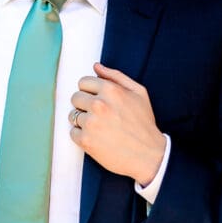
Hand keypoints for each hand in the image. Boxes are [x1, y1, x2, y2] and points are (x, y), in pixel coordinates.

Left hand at [70, 63, 165, 185]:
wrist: (149, 155)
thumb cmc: (144, 123)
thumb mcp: (139, 93)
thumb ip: (116, 77)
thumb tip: (96, 66)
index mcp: (110, 90)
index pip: (83, 82)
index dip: (90, 91)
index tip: (99, 101)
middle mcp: (98, 104)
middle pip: (75, 97)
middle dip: (85, 105)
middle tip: (100, 116)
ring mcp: (91, 123)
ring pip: (73, 115)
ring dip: (83, 121)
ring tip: (101, 128)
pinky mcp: (86, 140)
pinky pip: (72, 132)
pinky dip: (81, 136)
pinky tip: (97, 138)